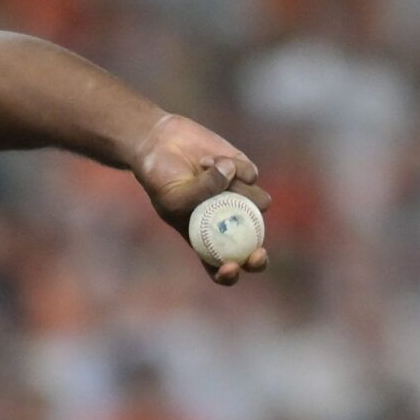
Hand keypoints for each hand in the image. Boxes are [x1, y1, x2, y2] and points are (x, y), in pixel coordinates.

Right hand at [129, 113, 271, 285]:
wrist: (162, 145)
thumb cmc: (161, 179)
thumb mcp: (173, 196)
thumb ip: (200, 193)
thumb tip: (231, 175)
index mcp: (206, 241)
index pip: (221, 268)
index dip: (229, 274)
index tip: (230, 266)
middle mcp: (228, 222)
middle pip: (252, 248)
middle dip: (258, 258)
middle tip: (258, 252)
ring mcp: (240, 198)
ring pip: (257, 203)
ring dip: (235, 188)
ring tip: (204, 173)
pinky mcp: (244, 173)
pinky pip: (250, 174)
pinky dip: (231, 166)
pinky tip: (209, 160)